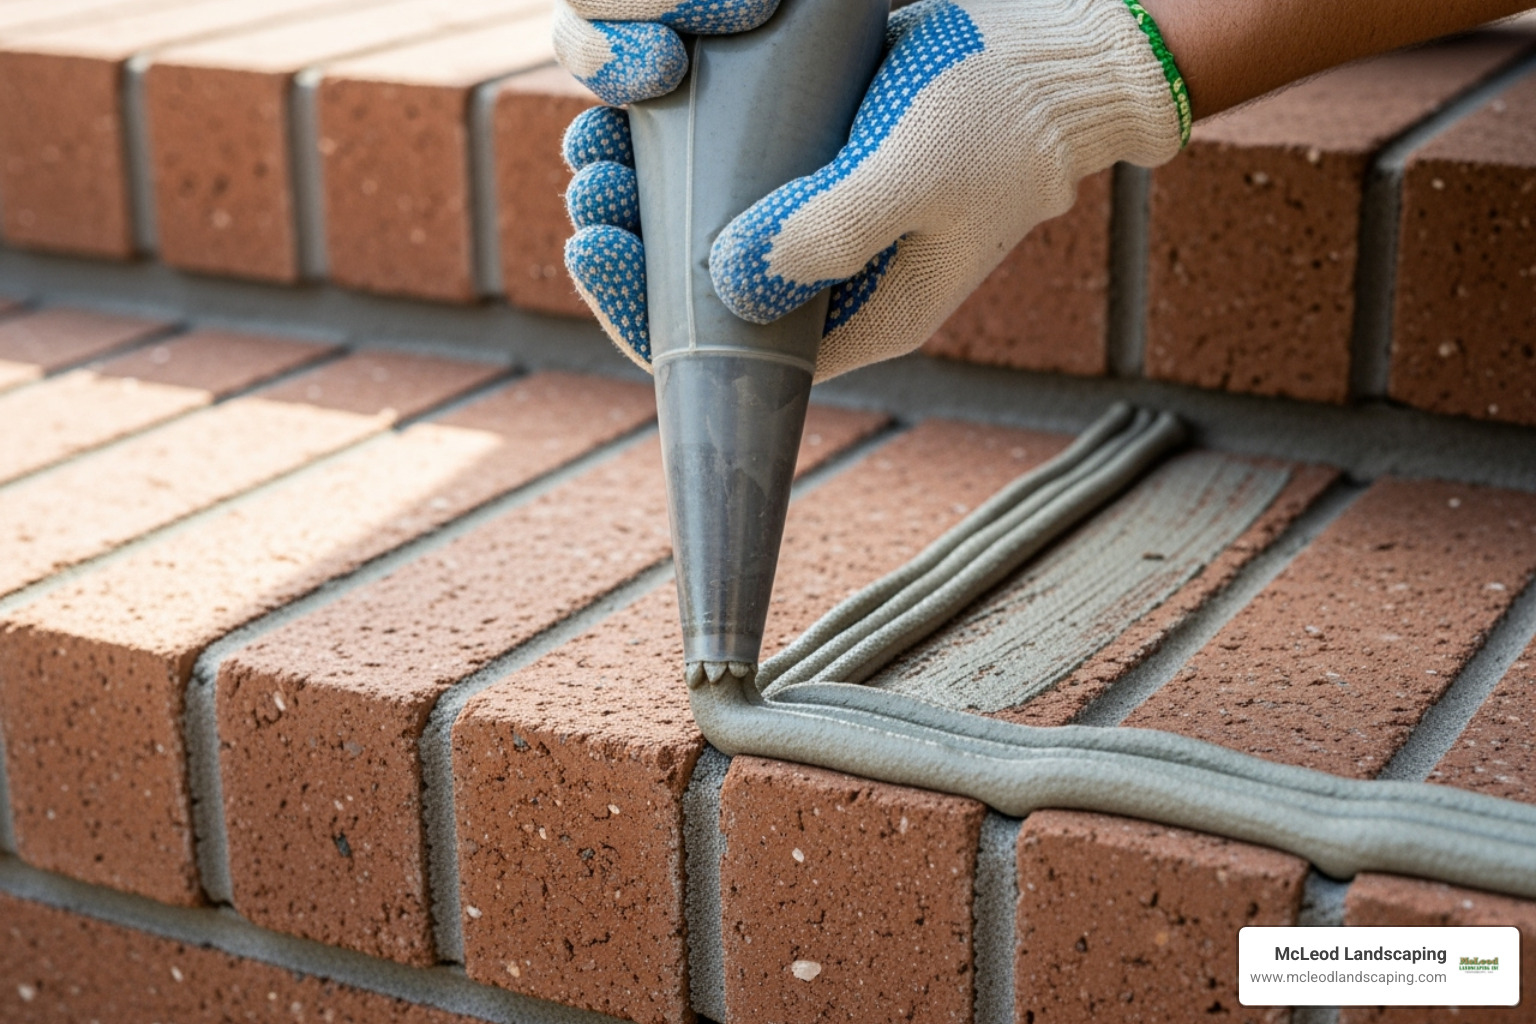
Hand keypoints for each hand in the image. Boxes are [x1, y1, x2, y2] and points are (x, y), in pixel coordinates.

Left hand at [558, 0, 1189, 380]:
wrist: (1060, 55)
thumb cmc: (1005, 116)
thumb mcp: (921, 176)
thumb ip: (831, 231)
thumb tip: (729, 280)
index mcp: (856, 316)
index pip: (727, 354)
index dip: (644, 312)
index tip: (593, 245)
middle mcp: (827, 282)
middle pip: (699, 292)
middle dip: (630, 242)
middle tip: (589, 181)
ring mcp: (816, 222)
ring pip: (702, 229)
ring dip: (642, 190)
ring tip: (595, 140)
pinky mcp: (809, 165)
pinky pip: (723, 173)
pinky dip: (676, 148)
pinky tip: (639, 109)